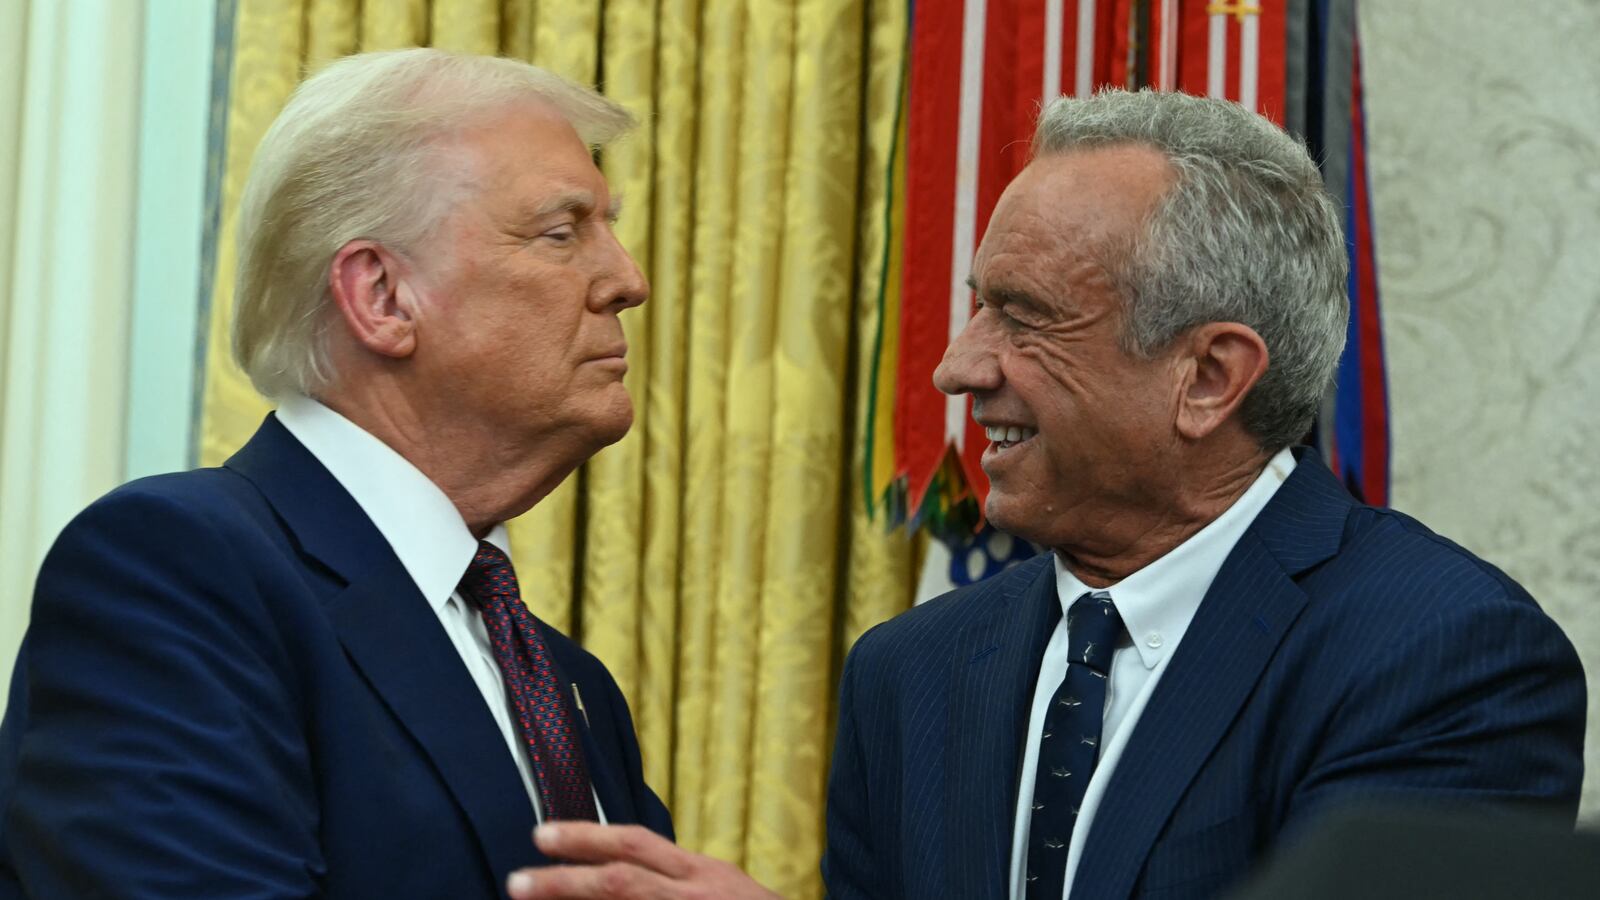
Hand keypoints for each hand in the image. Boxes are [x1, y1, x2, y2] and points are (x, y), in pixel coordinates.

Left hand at [507, 822, 782, 898]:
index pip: (635, 844)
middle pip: (620, 882)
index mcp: (699, 872)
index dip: (586, 838)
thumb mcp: (717, 884)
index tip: (541, 836)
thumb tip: (611, 867)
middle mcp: (693, 894)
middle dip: (564, 881)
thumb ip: (672, 876)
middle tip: (516, 881)